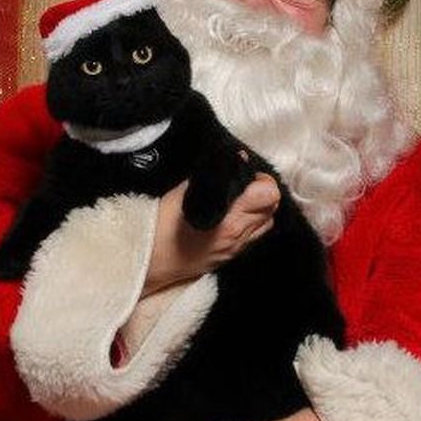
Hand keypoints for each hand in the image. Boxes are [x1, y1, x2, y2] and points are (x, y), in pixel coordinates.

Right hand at [144, 172, 279, 294]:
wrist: (149, 260)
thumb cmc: (159, 226)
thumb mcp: (180, 193)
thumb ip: (210, 176)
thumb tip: (232, 160)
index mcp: (228, 218)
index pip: (267, 195)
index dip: (261, 180)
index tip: (246, 174)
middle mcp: (237, 235)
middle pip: (272, 209)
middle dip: (263, 192)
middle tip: (245, 184)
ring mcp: (235, 248)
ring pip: (266, 224)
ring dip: (260, 209)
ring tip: (241, 201)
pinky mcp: (229, 256)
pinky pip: (253, 237)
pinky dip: (251, 223)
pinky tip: (233, 216)